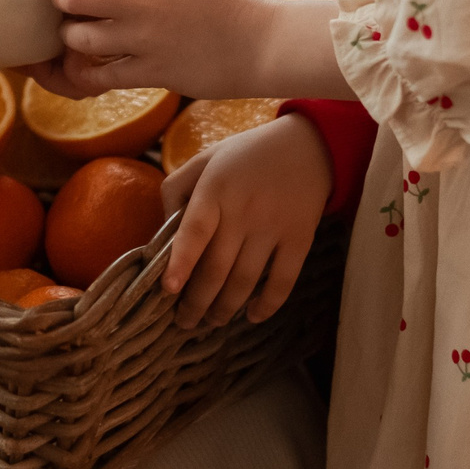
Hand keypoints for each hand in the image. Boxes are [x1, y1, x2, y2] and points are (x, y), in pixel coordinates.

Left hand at [50, 0, 335, 99]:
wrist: (265, 42)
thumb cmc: (229, 5)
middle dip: (66, 2)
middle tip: (70, 8)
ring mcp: (144, 38)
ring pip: (80, 38)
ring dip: (74, 39)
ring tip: (82, 38)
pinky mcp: (151, 71)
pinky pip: (101, 76)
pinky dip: (89, 74)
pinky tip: (93, 70)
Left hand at [160, 114, 329, 326]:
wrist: (307, 146)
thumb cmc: (245, 156)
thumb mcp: (205, 158)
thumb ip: (176, 188)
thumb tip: (162, 229)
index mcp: (215, 189)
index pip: (195, 230)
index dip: (181, 262)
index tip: (169, 290)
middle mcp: (244, 210)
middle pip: (217, 266)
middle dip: (197, 301)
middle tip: (183, 322)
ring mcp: (273, 227)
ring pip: (245, 279)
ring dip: (225, 308)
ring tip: (211, 322)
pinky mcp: (300, 239)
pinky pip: (283, 280)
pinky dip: (268, 304)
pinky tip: (252, 316)